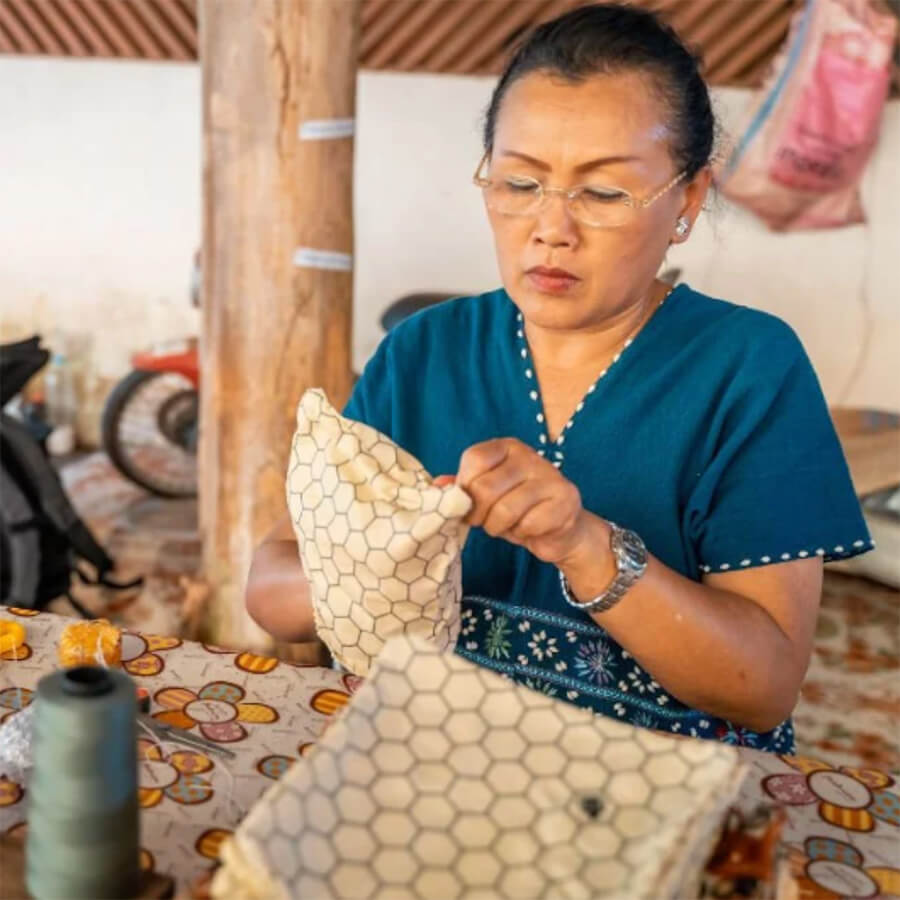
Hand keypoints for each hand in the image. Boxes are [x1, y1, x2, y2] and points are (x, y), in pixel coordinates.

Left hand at [456, 438, 589, 564]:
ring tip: (506, 526)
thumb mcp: (485, 496)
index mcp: (506, 447)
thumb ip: (461, 488)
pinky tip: (529, 529)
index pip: (474, 459)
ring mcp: (550, 476)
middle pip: (485, 488)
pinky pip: (529, 524)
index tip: (466, 503)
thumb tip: (435, 486)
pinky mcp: (565, 499)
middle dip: (478, 514)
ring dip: (498, 527)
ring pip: (505, 510)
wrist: (559, 529)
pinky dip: (522, 534)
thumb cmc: (517, 509)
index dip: (464, 487)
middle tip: (484, 521)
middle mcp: (529, 455)